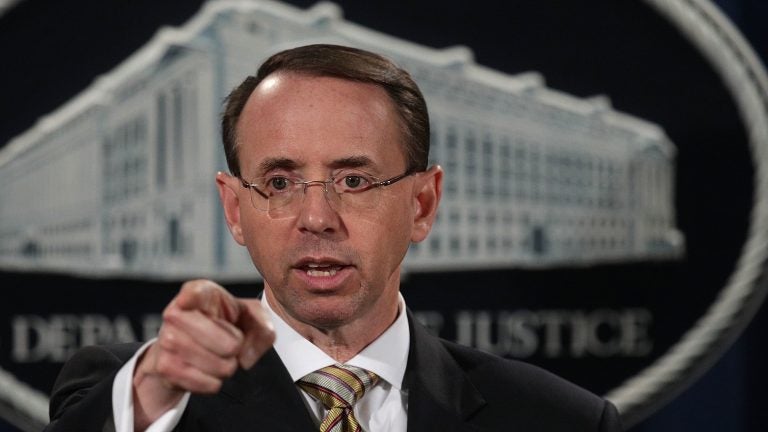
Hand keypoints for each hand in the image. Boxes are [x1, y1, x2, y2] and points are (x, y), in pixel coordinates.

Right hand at [132, 280, 274, 428]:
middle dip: (237, 349)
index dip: (190, 298)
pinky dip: (214, 382)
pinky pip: (209, 384)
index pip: (193, 293)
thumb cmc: (225, 324)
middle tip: (228, 342)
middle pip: (229, 345)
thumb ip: (263, 327)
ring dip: (226, 367)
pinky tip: (205, 369)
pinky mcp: (165, 367)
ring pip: (220, 367)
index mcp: (199, 292)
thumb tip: (245, 357)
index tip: (185, 302)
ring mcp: (167, 340)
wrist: (191, 347)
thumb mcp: (251, 316)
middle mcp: (177, 313)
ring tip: (216, 354)